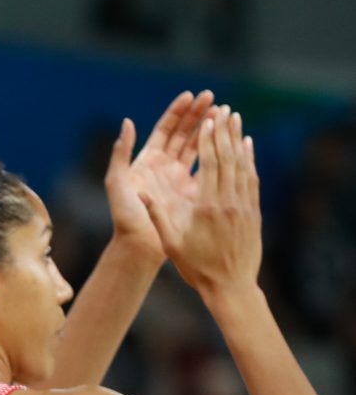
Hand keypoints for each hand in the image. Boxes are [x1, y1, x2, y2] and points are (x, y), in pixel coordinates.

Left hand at [104, 90, 212, 258]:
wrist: (139, 246)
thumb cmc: (125, 215)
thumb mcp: (117, 182)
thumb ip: (121, 153)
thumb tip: (127, 122)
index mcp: (147, 161)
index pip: (165, 129)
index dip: (177, 112)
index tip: (191, 95)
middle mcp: (165, 167)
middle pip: (184, 134)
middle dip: (197, 114)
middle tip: (213, 97)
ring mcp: (180, 179)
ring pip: (198, 148)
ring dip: (210, 130)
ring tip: (225, 112)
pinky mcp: (193, 193)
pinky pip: (208, 169)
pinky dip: (219, 155)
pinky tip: (231, 141)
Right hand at [143, 107, 261, 295]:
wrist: (230, 286)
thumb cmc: (196, 266)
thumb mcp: (171, 242)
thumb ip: (157, 215)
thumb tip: (141, 192)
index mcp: (206, 206)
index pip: (209, 163)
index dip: (208, 139)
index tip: (206, 119)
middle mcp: (228, 201)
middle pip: (227, 157)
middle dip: (223, 131)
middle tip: (221, 108)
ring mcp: (243, 205)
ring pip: (242, 164)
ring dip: (238, 139)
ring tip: (235, 117)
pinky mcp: (252, 211)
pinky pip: (251, 178)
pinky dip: (249, 158)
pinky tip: (247, 146)